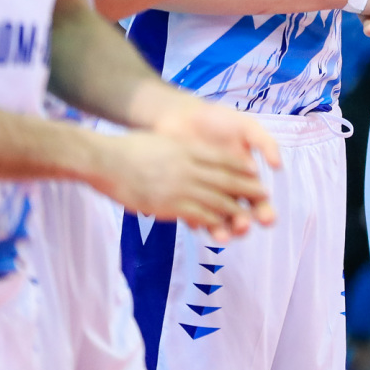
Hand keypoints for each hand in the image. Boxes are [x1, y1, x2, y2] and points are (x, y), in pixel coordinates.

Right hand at [94, 128, 271, 241]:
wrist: (105, 160)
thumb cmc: (127, 150)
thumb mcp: (160, 142)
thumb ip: (178, 150)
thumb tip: (188, 154)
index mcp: (187, 149)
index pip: (221, 158)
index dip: (240, 166)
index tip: (255, 172)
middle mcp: (188, 166)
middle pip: (225, 178)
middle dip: (247, 188)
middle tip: (264, 195)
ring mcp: (180, 186)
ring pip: (216, 199)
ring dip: (235, 209)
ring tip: (250, 217)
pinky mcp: (169, 204)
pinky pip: (198, 214)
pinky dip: (213, 221)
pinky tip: (222, 228)